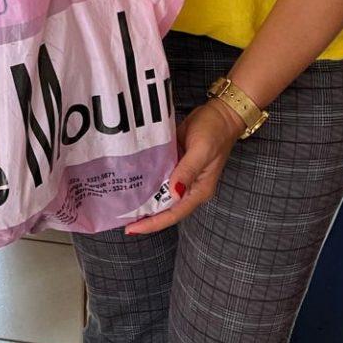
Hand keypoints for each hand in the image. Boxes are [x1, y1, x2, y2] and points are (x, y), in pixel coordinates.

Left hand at [124, 99, 244, 234]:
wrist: (221, 114)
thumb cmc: (214, 131)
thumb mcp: (201, 150)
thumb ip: (187, 171)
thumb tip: (174, 193)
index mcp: (199, 190)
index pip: (174, 213)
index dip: (153, 223)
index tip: (133, 229)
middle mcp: (190, 188)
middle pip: (166, 209)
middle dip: (146, 217)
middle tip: (121, 220)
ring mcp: (183, 176)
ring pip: (162, 195)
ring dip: (145, 202)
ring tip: (123, 206)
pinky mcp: (177, 164)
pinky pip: (160, 178)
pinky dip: (148, 182)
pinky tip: (133, 183)